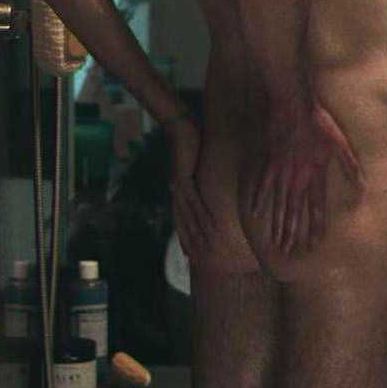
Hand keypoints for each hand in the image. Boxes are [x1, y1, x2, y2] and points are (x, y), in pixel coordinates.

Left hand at [167, 117, 215, 261]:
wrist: (179, 129)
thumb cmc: (189, 143)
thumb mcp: (196, 165)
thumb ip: (200, 177)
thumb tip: (208, 185)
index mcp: (177, 189)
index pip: (180, 217)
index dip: (183, 235)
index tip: (188, 251)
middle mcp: (176, 192)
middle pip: (182, 221)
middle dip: (189, 240)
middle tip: (195, 258)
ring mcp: (179, 187)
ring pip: (189, 215)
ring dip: (198, 232)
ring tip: (206, 246)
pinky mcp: (184, 180)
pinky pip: (196, 201)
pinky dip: (203, 214)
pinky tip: (210, 224)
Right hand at [249, 102, 362, 254]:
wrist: (292, 106)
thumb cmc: (317, 121)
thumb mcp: (339, 142)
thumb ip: (349, 165)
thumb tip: (362, 185)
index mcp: (315, 174)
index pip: (316, 207)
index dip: (315, 226)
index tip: (314, 244)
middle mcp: (298, 178)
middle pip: (294, 211)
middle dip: (292, 233)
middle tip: (288, 251)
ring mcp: (281, 172)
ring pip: (278, 204)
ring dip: (277, 224)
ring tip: (276, 241)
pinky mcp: (268, 163)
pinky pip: (262, 186)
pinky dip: (257, 201)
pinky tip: (254, 214)